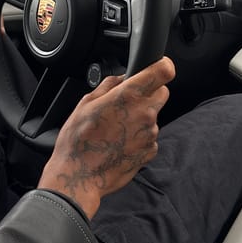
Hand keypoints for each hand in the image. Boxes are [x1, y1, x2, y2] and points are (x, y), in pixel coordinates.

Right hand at [38, 57, 174, 218]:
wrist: (79, 176)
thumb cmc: (78, 140)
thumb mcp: (85, 104)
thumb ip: (108, 86)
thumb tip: (120, 78)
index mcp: (129, 96)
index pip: (163, 71)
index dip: (162, 66)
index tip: (157, 67)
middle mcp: (144, 113)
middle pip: (162, 92)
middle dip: (149, 92)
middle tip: (127, 101)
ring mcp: (150, 134)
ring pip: (154, 116)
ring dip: (141, 117)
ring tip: (116, 128)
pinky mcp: (150, 151)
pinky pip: (150, 136)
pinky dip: (139, 136)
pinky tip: (120, 142)